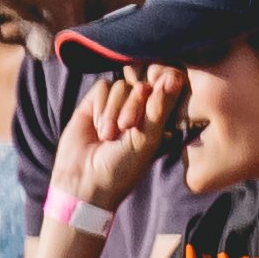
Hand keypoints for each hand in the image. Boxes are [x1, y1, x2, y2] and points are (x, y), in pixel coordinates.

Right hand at [45, 63, 187, 218]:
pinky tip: (97, 127)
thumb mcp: (147, 138)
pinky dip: (102, 106)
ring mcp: (116, 105)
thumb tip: (173, 76)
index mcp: (159, 117)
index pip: (167, 85)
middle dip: (134, 104)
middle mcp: (139, 108)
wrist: (85, 181)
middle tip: (126, 128)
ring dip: (115, 109)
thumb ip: (159, 107)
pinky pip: (103, 87)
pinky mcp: (94, 104)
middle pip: (143, 84)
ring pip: (122, 85)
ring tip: (108, 135)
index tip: (161, 90)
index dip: (163, 83)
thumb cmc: (123, 166)